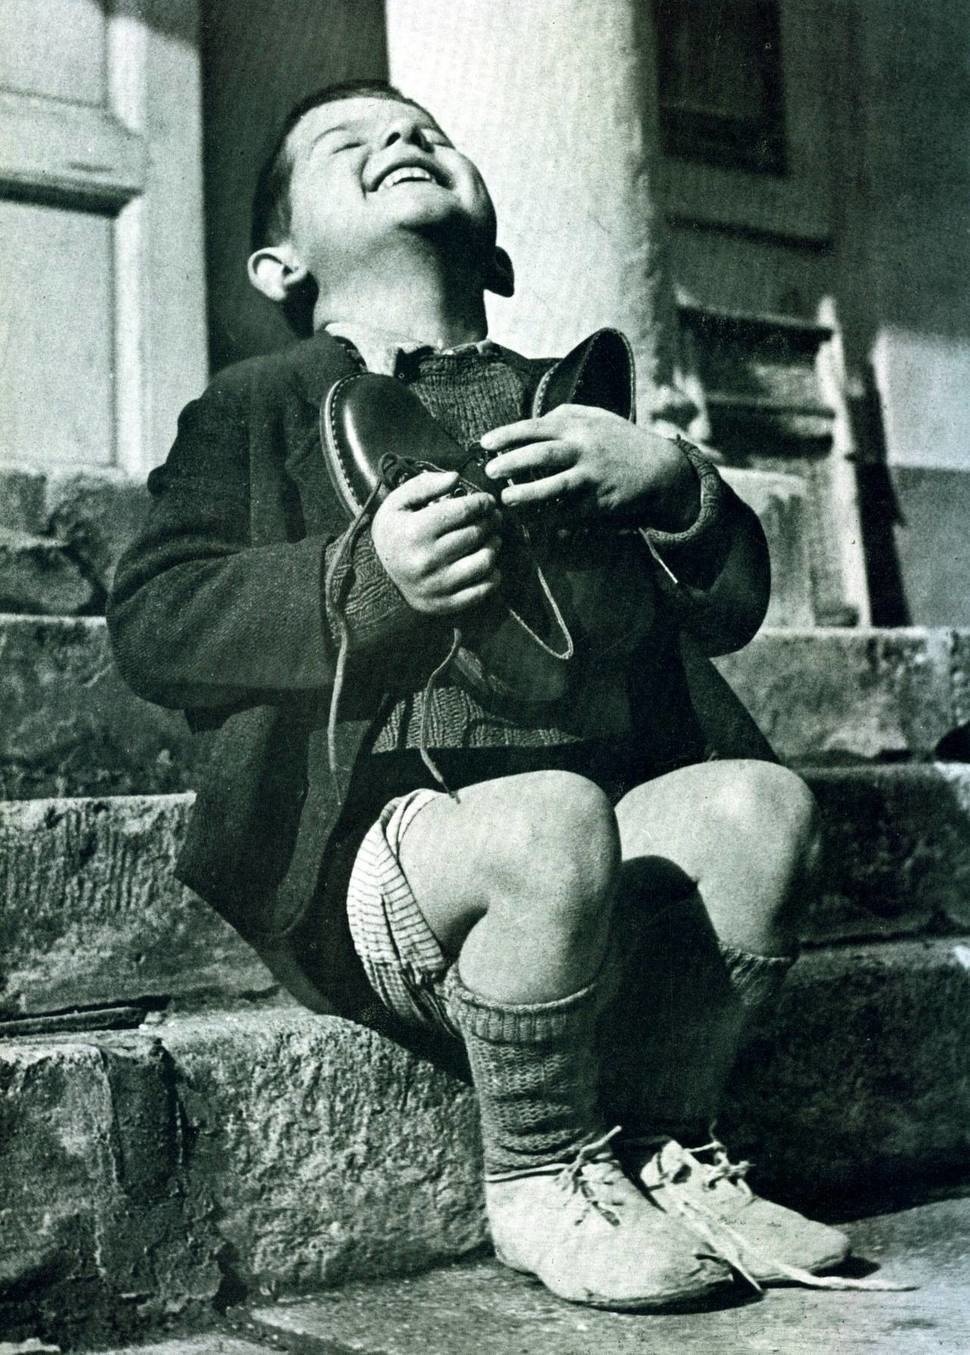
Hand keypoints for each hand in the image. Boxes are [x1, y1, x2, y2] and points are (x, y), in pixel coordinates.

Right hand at [371, 470, 502, 615]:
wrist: (376, 578)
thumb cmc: (392, 535)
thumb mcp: (396, 504)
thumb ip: (424, 485)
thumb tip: (456, 477)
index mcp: (415, 531)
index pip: (463, 511)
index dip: (482, 502)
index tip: (487, 501)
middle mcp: (427, 559)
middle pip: (476, 534)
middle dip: (490, 521)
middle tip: (492, 517)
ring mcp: (438, 584)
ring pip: (484, 562)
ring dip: (494, 546)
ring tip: (492, 538)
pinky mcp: (445, 603)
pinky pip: (482, 590)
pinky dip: (493, 576)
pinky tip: (489, 565)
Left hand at [480, 405, 699, 530]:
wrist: (660, 469)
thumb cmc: (622, 441)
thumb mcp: (597, 417)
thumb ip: (565, 414)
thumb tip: (533, 420)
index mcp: (579, 426)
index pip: (535, 427)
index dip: (507, 435)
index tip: (484, 443)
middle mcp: (584, 449)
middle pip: (541, 455)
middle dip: (511, 463)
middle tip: (490, 472)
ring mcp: (592, 478)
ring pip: (554, 486)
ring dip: (527, 494)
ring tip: (506, 499)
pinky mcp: (599, 503)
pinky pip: (568, 512)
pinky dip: (547, 517)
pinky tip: (529, 521)